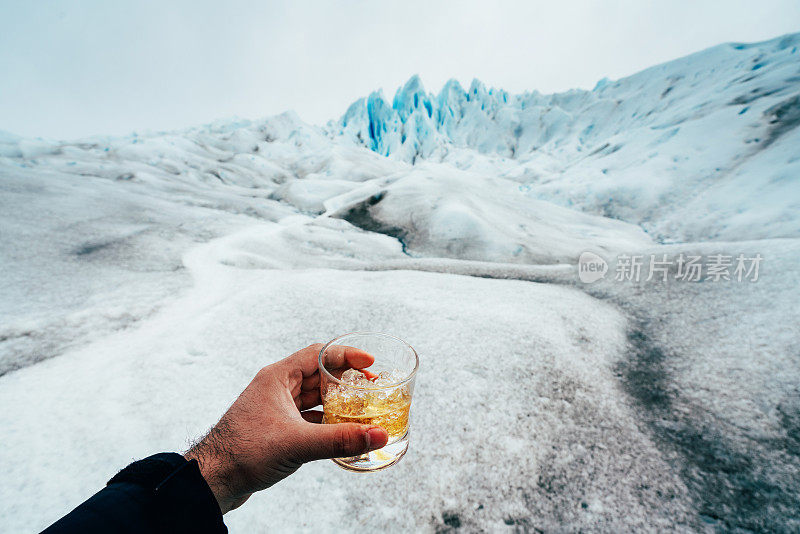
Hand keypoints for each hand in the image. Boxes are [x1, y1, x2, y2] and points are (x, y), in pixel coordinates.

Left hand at [184, 344, 388, 512]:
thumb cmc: (244, 452)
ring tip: (362, 407)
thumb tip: (378, 434)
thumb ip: (340, 438)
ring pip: (314, 397)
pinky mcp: (277, 427)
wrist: (214, 479)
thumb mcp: (297, 443)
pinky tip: (341, 430)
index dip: (347, 356)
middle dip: (346, 380)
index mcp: (278, 377)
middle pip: (320, 374)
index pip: (318, 353)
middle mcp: (277, 387)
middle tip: (372, 387)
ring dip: (337, 401)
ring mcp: (276, 407)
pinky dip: (326, 421)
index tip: (371, 362)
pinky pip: (308, 417)